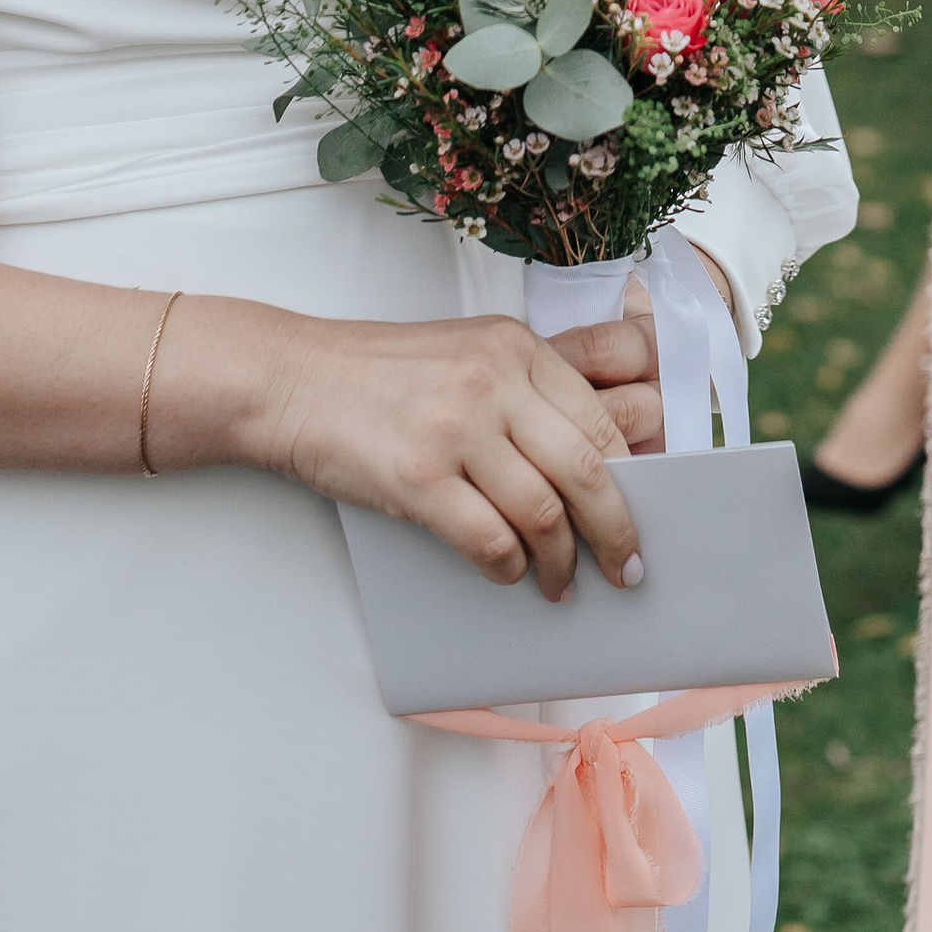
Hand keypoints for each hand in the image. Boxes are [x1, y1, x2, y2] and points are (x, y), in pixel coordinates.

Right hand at [241, 312, 650, 599]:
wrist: (291, 379)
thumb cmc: (380, 374)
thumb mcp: (467, 353)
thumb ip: (527, 392)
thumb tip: (595, 468)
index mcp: (516, 346)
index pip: (601, 422)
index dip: (632, 483)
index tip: (641, 520)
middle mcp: (494, 381)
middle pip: (590, 471)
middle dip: (617, 533)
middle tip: (625, 570)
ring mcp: (455, 428)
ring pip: (544, 514)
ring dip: (561, 564)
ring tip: (560, 585)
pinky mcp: (417, 477)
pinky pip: (489, 541)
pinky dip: (507, 568)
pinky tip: (506, 574)